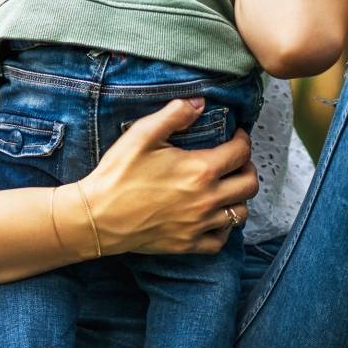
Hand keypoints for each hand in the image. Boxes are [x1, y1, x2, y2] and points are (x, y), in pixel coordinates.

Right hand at [79, 98, 259, 255]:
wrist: (97, 217)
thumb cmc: (118, 174)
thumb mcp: (141, 135)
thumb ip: (174, 115)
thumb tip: (200, 103)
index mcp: (200, 170)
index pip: (241, 153)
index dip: (243, 140)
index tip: (236, 136)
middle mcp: (207, 200)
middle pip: (250, 184)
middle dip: (248, 168)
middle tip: (236, 161)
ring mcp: (199, 225)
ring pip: (241, 213)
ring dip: (239, 198)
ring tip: (227, 188)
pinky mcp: (188, 244)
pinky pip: (221, 240)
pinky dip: (224, 229)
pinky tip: (214, 217)